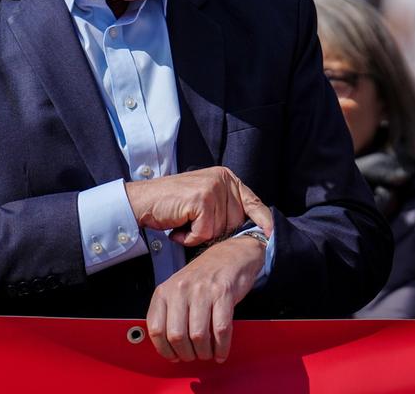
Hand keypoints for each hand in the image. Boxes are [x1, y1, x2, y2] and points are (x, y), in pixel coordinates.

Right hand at [124, 166, 271, 247]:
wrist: (142, 202)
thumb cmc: (172, 205)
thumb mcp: (204, 200)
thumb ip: (225, 208)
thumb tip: (249, 229)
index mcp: (226, 177)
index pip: (253, 201)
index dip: (263, 220)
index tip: (272, 234)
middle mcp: (222, 179)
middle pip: (236, 222)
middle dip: (215, 232)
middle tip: (192, 223)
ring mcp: (212, 187)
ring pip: (219, 230)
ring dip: (199, 235)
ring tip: (183, 223)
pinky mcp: (202, 199)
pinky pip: (205, 233)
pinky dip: (189, 237)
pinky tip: (178, 227)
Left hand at [146, 234, 265, 362]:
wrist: (230, 256)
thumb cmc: (203, 276)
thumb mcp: (177, 289)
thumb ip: (169, 313)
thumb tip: (167, 346)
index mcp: (165, 290)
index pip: (156, 328)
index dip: (164, 349)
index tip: (173, 356)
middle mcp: (181, 289)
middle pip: (176, 335)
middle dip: (186, 354)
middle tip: (193, 356)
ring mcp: (202, 291)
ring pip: (198, 336)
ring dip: (204, 352)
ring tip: (207, 353)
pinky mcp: (223, 294)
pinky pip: (221, 330)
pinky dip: (222, 347)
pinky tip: (221, 351)